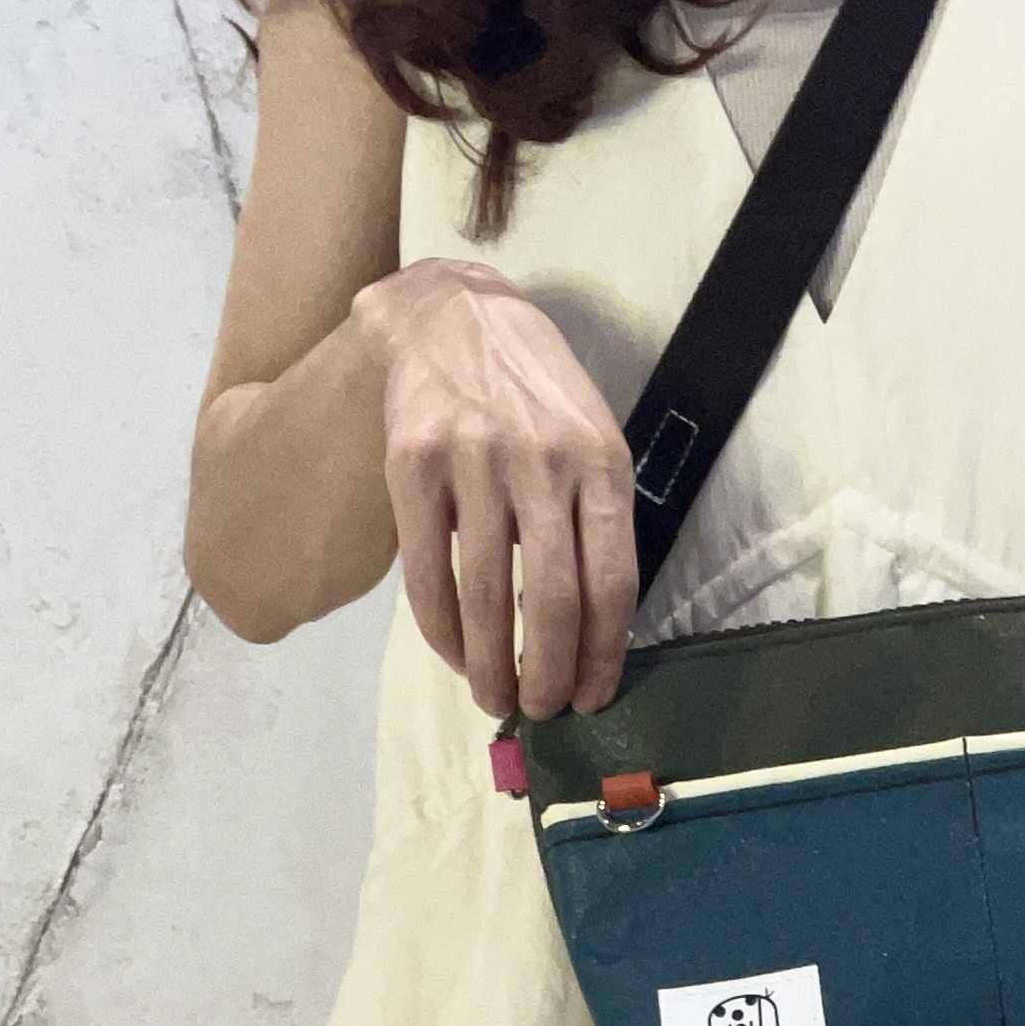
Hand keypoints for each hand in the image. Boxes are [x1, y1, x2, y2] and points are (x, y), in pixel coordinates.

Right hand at [360, 257, 635, 718]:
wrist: (452, 314)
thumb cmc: (533, 389)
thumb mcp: (588, 435)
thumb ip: (596, 516)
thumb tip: (596, 626)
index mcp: (600, 460)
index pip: (612, 580)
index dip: (605, 652)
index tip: (595, 697)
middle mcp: (542, 461)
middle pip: (554, 598)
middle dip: (550, 672)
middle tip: (542, 710)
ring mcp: (474, 462)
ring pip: (487, 593)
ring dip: (492, 664)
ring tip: (496, 698)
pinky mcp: (412, 465)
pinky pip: (427, 571)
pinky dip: (442, 629)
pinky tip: (455, 655)